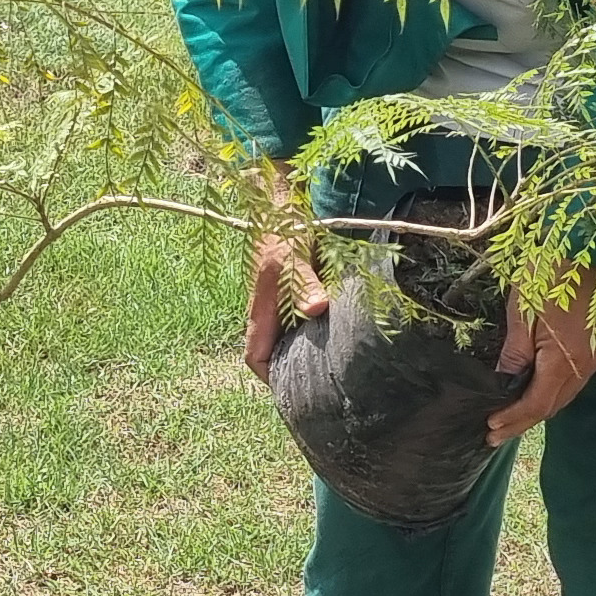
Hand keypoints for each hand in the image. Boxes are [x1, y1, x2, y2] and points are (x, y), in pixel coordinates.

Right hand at [244, 229, 328, 376]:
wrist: (282, 205)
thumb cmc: (282, 232)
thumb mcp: (293, 256)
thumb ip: (303, 283)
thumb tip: (316, 309)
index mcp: (261, 311)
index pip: (255, 357)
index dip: (270, 377)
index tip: (294, 390)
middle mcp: (269, 313)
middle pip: (274, 352)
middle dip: (292, 370)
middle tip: (325, 383)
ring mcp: (281, 304)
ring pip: (289, 338)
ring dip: (307, 351)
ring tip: (336, 365)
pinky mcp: (296, 293)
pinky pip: (303, 321)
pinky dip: (317, 331)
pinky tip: (340, 333)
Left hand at [485, 271, 595, 445]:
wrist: (590, 242)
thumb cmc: (550, 272)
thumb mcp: (524, 311)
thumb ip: (516, 353)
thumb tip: (504, 383)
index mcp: (564, 360)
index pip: (537, 404)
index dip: (514, 419)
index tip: (490, 428)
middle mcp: (586, 365)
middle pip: (554, 405)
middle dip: (523, 422)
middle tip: (494, 434)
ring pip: (566, 394)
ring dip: (539, 409)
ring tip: (511, 419)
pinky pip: (575, 380)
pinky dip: (553, 392)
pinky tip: (537, 391)